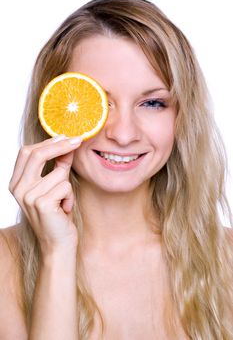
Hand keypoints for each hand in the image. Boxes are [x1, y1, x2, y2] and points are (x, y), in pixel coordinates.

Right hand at [9, 135, 82, 254]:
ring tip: (64, 202)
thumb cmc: (57, 215)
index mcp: (17, 182)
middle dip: (60, 146)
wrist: (57, 244)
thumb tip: (68, 145)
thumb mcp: (55, 187)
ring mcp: (28, 196)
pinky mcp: (41, 203)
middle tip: (78, 141)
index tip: (66, 136)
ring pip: (59, 173)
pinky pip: (65, 186)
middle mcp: (18, 188)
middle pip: (37, 154)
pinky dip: (70, 197)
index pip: (26, 152)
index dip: (47, 142)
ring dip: (68, 186)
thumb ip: (58, 166)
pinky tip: (64, 209)